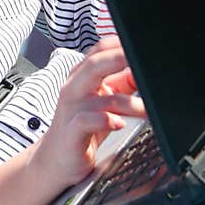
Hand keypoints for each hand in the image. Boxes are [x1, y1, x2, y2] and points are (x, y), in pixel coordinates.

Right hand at [30, 35, 146, 190]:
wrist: (56, 159)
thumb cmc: (82, 129)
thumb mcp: (104, 102)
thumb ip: (123, 85)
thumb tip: (143, 71)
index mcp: (82, 77)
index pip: (100, 51)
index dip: (120, 45)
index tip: (142, 47)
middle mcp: (75, 88)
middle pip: (95, 65)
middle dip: (120, 60)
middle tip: (142, 63)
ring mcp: (72, 109)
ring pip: (101, 96)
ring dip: (130, 103)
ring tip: (148, 111)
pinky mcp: (72, 132)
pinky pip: (88, 121)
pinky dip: (106, 120)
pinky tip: (118, 124)